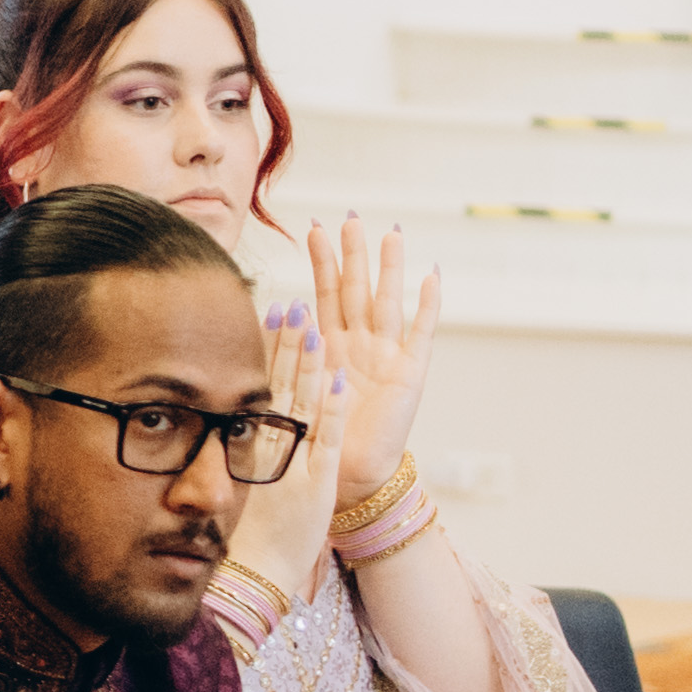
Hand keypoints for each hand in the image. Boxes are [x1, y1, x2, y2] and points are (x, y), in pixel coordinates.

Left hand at [307, 213, 438, 503]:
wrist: (347, 474)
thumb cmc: (318, 435)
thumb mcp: (292, 388)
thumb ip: (281, 356)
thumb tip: (260, 319)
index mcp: (332, 345)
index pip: (325, 293)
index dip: (321, 262)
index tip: (312, 227)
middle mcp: (362, 344)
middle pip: (358, 288)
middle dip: (354, 254)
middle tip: (350, 217)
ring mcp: (388, 355)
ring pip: (388, 301)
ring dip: (390, 269)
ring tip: (391, 233)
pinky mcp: (410, 374)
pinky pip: (421, 333)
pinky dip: (427, 306)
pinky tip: (431, 276)